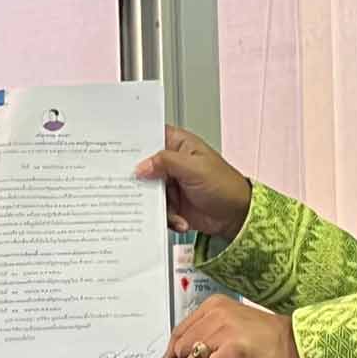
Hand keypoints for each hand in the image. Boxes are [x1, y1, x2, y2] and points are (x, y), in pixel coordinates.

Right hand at [135, 126, 252, 239]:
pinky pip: (157, 210)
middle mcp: (172, 163)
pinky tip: (181, 219)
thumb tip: (141, 166)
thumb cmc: (225, 185)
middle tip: (140, 188)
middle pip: (144, 167)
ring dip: (158, 204)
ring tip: (170, 209)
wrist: (236, 216)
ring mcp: (170, 184)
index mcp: (178, 145)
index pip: (150, 137)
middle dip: (141, 181)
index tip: (120, 155)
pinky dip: (167, 217)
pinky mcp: (171, 203)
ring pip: (148, 191)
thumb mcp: (195, 168)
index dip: (134, 145)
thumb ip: (166, 162)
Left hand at [150, 295, 305, 357]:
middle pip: (181, 348)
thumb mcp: (231, 329)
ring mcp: (224, 329)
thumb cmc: (269, 340)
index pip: (178, 332)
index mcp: (213, 305)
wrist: (297, 344)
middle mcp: (216, 313)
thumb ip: (204, 338)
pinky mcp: (233, 348)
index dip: (169, 356)